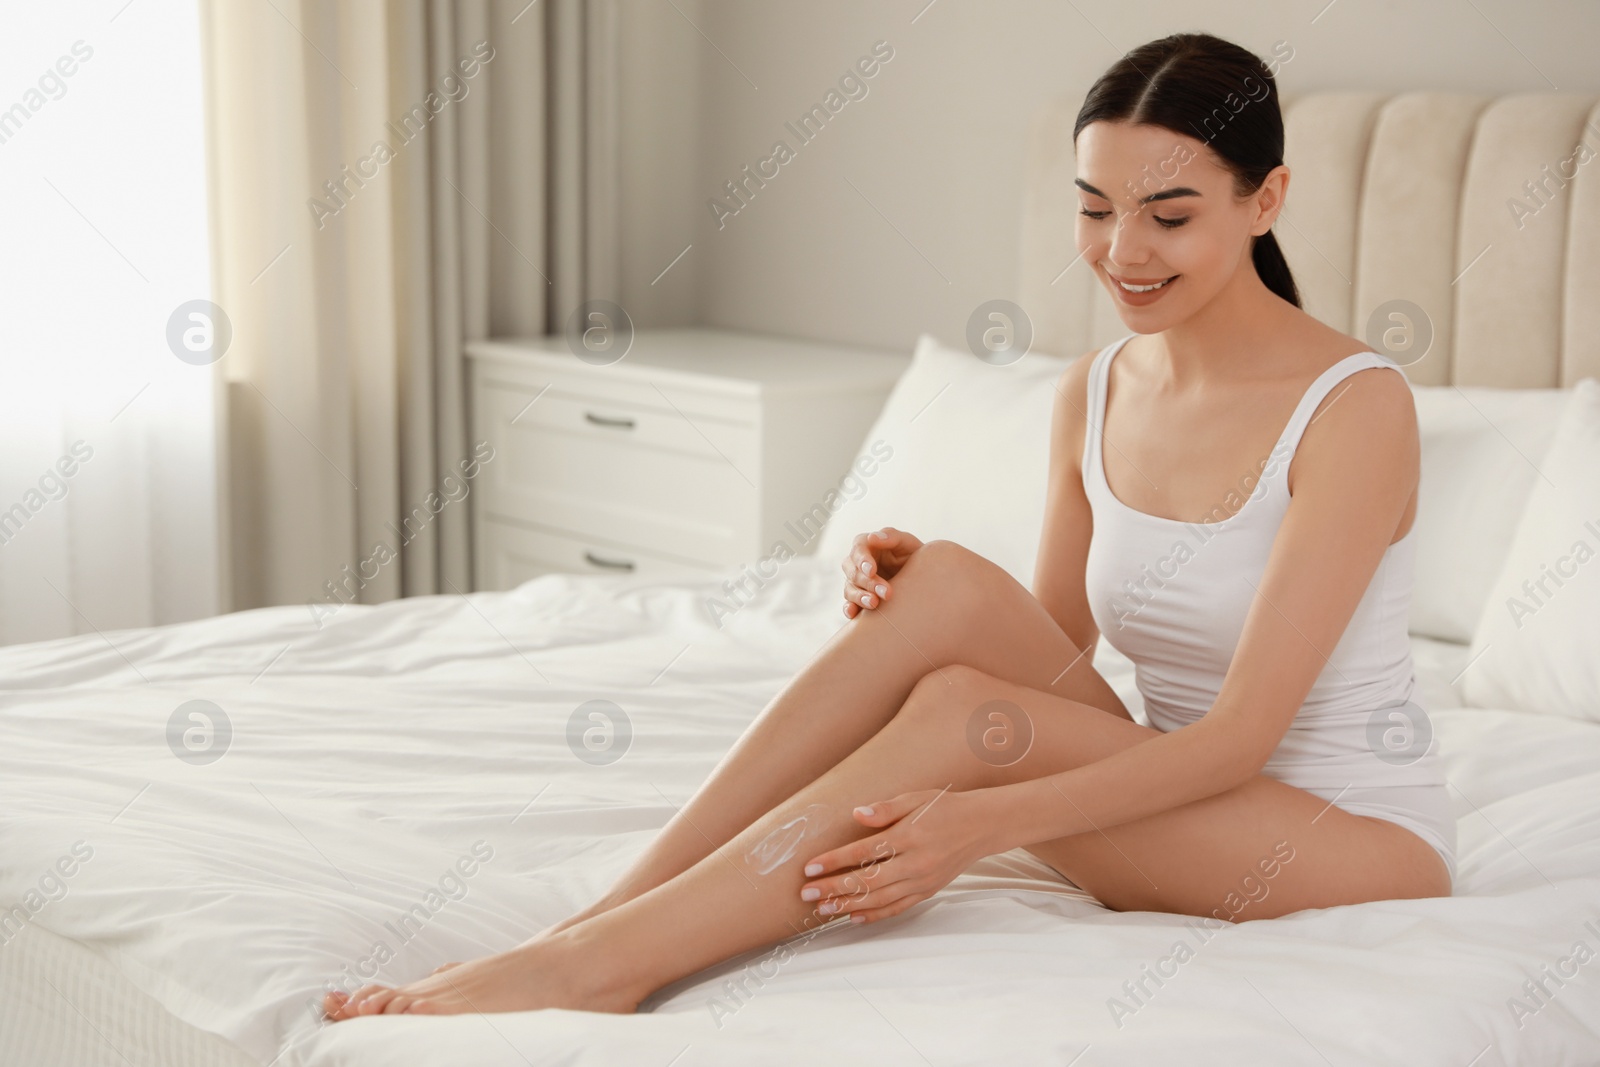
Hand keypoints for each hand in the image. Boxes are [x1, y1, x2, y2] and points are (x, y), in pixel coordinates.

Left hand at [797, 788, 993, 923]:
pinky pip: (898, 908)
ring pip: (880, 899)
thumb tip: (856, 814)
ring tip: (823, 909)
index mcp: (909, 836)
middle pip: (867, 881)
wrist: (982, 826)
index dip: (835, 861)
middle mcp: (916, 863)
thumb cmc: (944, 808)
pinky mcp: (928, 891)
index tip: (810, 867)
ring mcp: (923, 881)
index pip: (864, 852)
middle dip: (834, 889)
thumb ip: (885, 809)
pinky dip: (875, 915)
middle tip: (806, 894)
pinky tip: (854, 917)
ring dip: (849, 905)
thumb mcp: (916, 798)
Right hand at [841, 527, 922, 618]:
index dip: (862, 560)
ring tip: (874, 603)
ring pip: (849, 588)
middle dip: (868, 583)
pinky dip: (849, 608)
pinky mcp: (859, 598)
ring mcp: (857, 582)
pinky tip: (853, 614)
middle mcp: (857, 563)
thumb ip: (891, 536)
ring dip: (860, 597)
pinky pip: (849, 604)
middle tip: (886, 593)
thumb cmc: (913, 555)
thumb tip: (872, 537)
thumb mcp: (906, 542)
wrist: (923, 578)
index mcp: (867, 545)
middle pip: (853, 572)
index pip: (858, 550)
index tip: (872, 571)